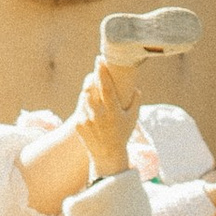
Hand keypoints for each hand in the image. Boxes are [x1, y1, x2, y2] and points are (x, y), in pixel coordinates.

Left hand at [73, 60, 133, 177]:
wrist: (107, 155)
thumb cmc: (122, 135)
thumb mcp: (132, 119)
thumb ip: (135, 102)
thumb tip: (136, 88)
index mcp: (112, 112)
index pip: (105, 87)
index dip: (102, 72)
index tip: (100, 59)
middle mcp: (98, 115)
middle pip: (90, 88)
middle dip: (92, 77)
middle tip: (97, 70)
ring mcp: (86, 120)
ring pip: (84, 96)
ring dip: (89, 88)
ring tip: (95, 87)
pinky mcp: (78, 124)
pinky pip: (81, 107)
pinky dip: (86, 102)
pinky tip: (93, 104)